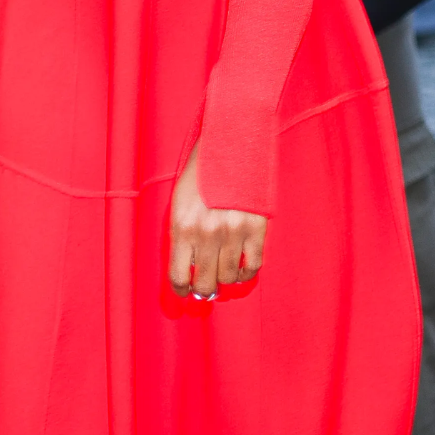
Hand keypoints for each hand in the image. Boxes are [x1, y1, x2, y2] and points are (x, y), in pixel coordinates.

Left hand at [168, 146, 266, 298]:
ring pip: (228, 277)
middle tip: (207, 289)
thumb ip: (181, 233)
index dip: (182, 291)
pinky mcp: (256, 228)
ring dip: (225, 279)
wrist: (231, 142)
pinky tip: (241, 267)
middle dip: (205, 290)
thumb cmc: (202, 171)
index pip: (179, 277)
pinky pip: (252, 265)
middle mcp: (206, 233)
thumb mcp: (180, 200)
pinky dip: (247, 272)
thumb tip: (188, 267)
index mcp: (182, 226)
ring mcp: (233, 232)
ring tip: (224, 273)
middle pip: (205, 284)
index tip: (186, 292)